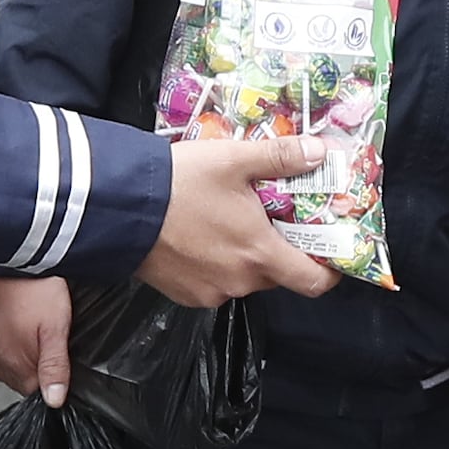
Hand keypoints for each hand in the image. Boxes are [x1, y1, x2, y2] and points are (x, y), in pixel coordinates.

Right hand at [0, 272, 73, 402]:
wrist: (16, 258)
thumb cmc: (38, 291)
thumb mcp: (56, 330)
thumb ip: (55, 367)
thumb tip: (54, 401)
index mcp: (13, 363)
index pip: (35, 391)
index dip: (51, 377)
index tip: (59, 358)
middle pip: (21, 380)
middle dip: (37, 367)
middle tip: (50, 339)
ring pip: (9, 366)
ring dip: (23, 356)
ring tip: (36, 331)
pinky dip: (9, 346)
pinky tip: (20, 329)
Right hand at [137, 135, 339, 306]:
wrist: (120, 207)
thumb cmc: (181, 183)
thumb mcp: (234, 159)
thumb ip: (281, 157)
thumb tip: (320, 152)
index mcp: (259, 253)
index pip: (313, 282)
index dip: (328, 270)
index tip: (328, 252)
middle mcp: (239, 281)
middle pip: (277, 275)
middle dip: (279, 249)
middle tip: (269, 218)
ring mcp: (210, 292)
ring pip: (244, 279)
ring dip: (244, 257)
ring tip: (227, 222)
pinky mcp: (184, 295)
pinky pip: (214, 284)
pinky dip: (216, 266)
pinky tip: (201, 237)